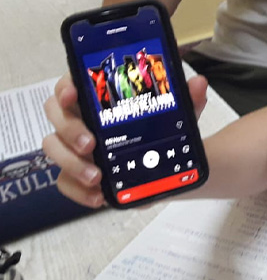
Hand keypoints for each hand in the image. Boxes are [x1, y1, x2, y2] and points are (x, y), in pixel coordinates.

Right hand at [42, 73, 208, 207]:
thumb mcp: (178, 112)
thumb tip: (199, 83)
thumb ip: (188, 98)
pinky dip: (77, 190)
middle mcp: (80, 117)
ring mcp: (74, 146)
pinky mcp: (76, 172)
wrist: (166, 161)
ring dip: (71, 163)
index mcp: (98, 96)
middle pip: (56, 115)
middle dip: (69, 129)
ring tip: (97, 176)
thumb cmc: (161, 127)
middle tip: (91, 145)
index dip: (65, 87)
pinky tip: (98, 196)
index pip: (71, 84)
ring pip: (54, 148)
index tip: (72, 94)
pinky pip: (64, 181)